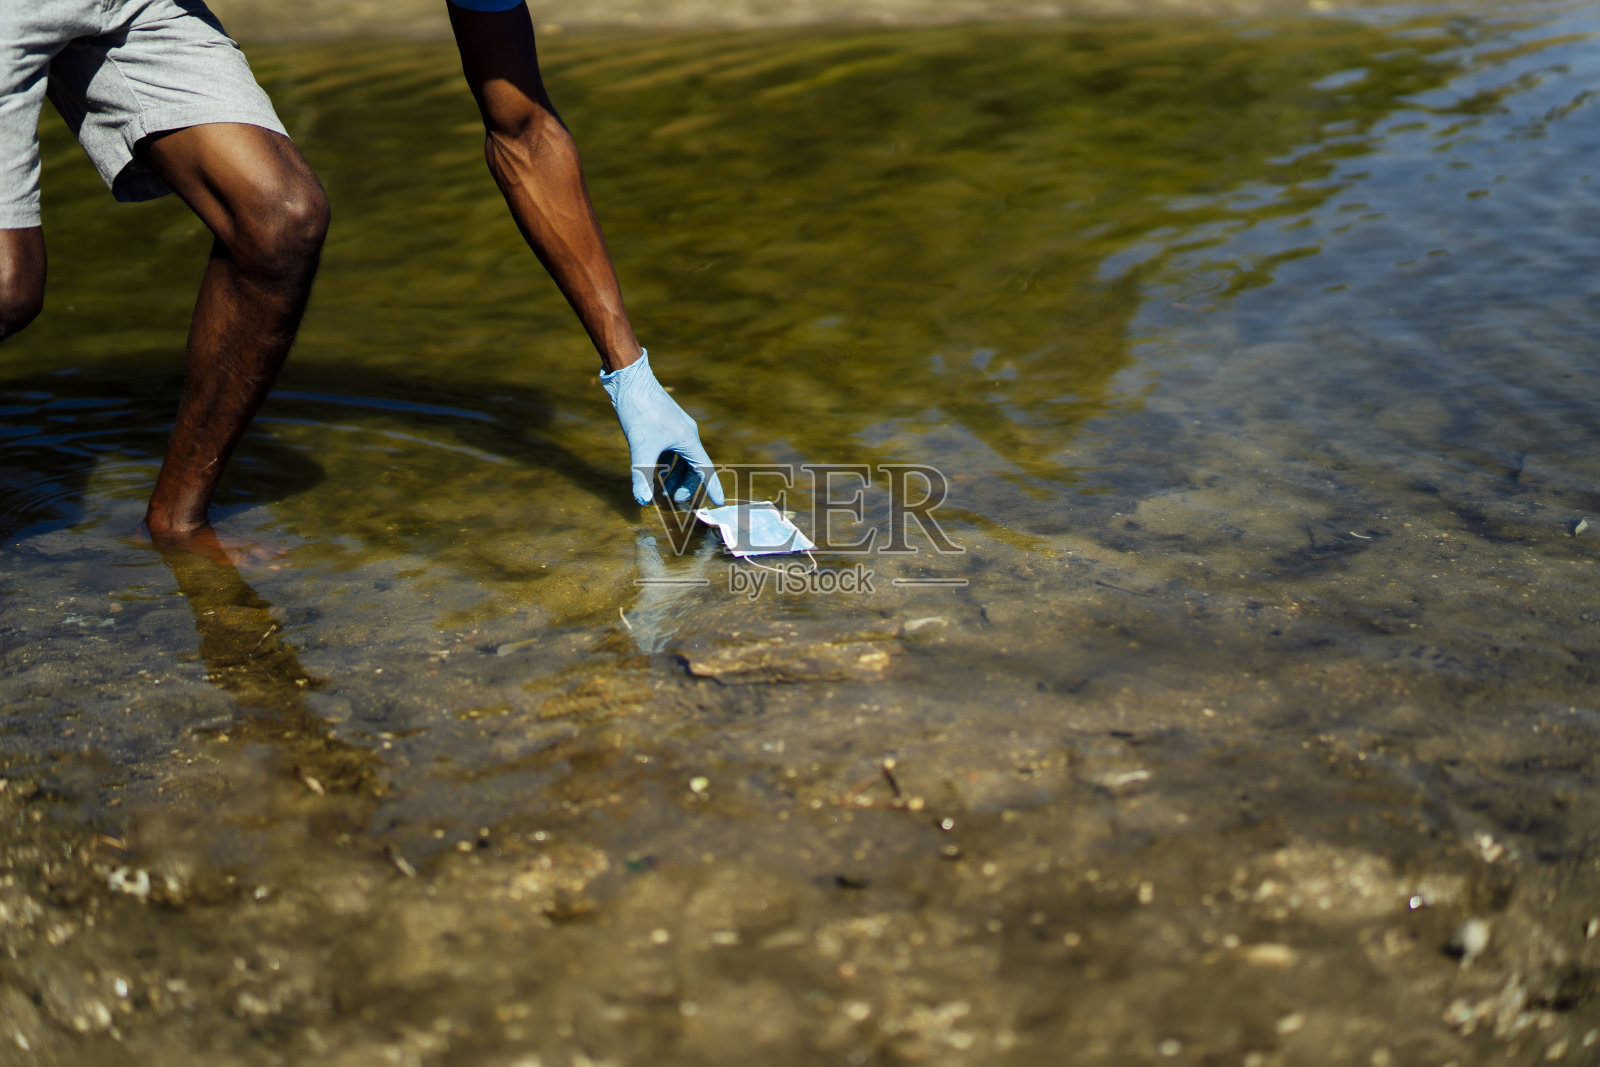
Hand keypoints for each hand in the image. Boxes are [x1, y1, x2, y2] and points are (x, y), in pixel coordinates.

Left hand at [601, 349, 725, 506]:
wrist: (630, 379)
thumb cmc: (639, 410)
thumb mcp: (641, 446)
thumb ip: (642, 475)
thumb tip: (642, 500)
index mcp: (688, 439)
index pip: (705, 469)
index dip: (712, 487)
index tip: (719, 503)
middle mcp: (686, 434)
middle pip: (693, 467)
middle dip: (685, 486)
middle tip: (673, 500)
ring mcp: (675, 428)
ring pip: (681, 459)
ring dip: (674, 476)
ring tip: (662, 490)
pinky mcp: (663, 424)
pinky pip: (671, 450)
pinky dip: (666, 463)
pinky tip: (653, 470)